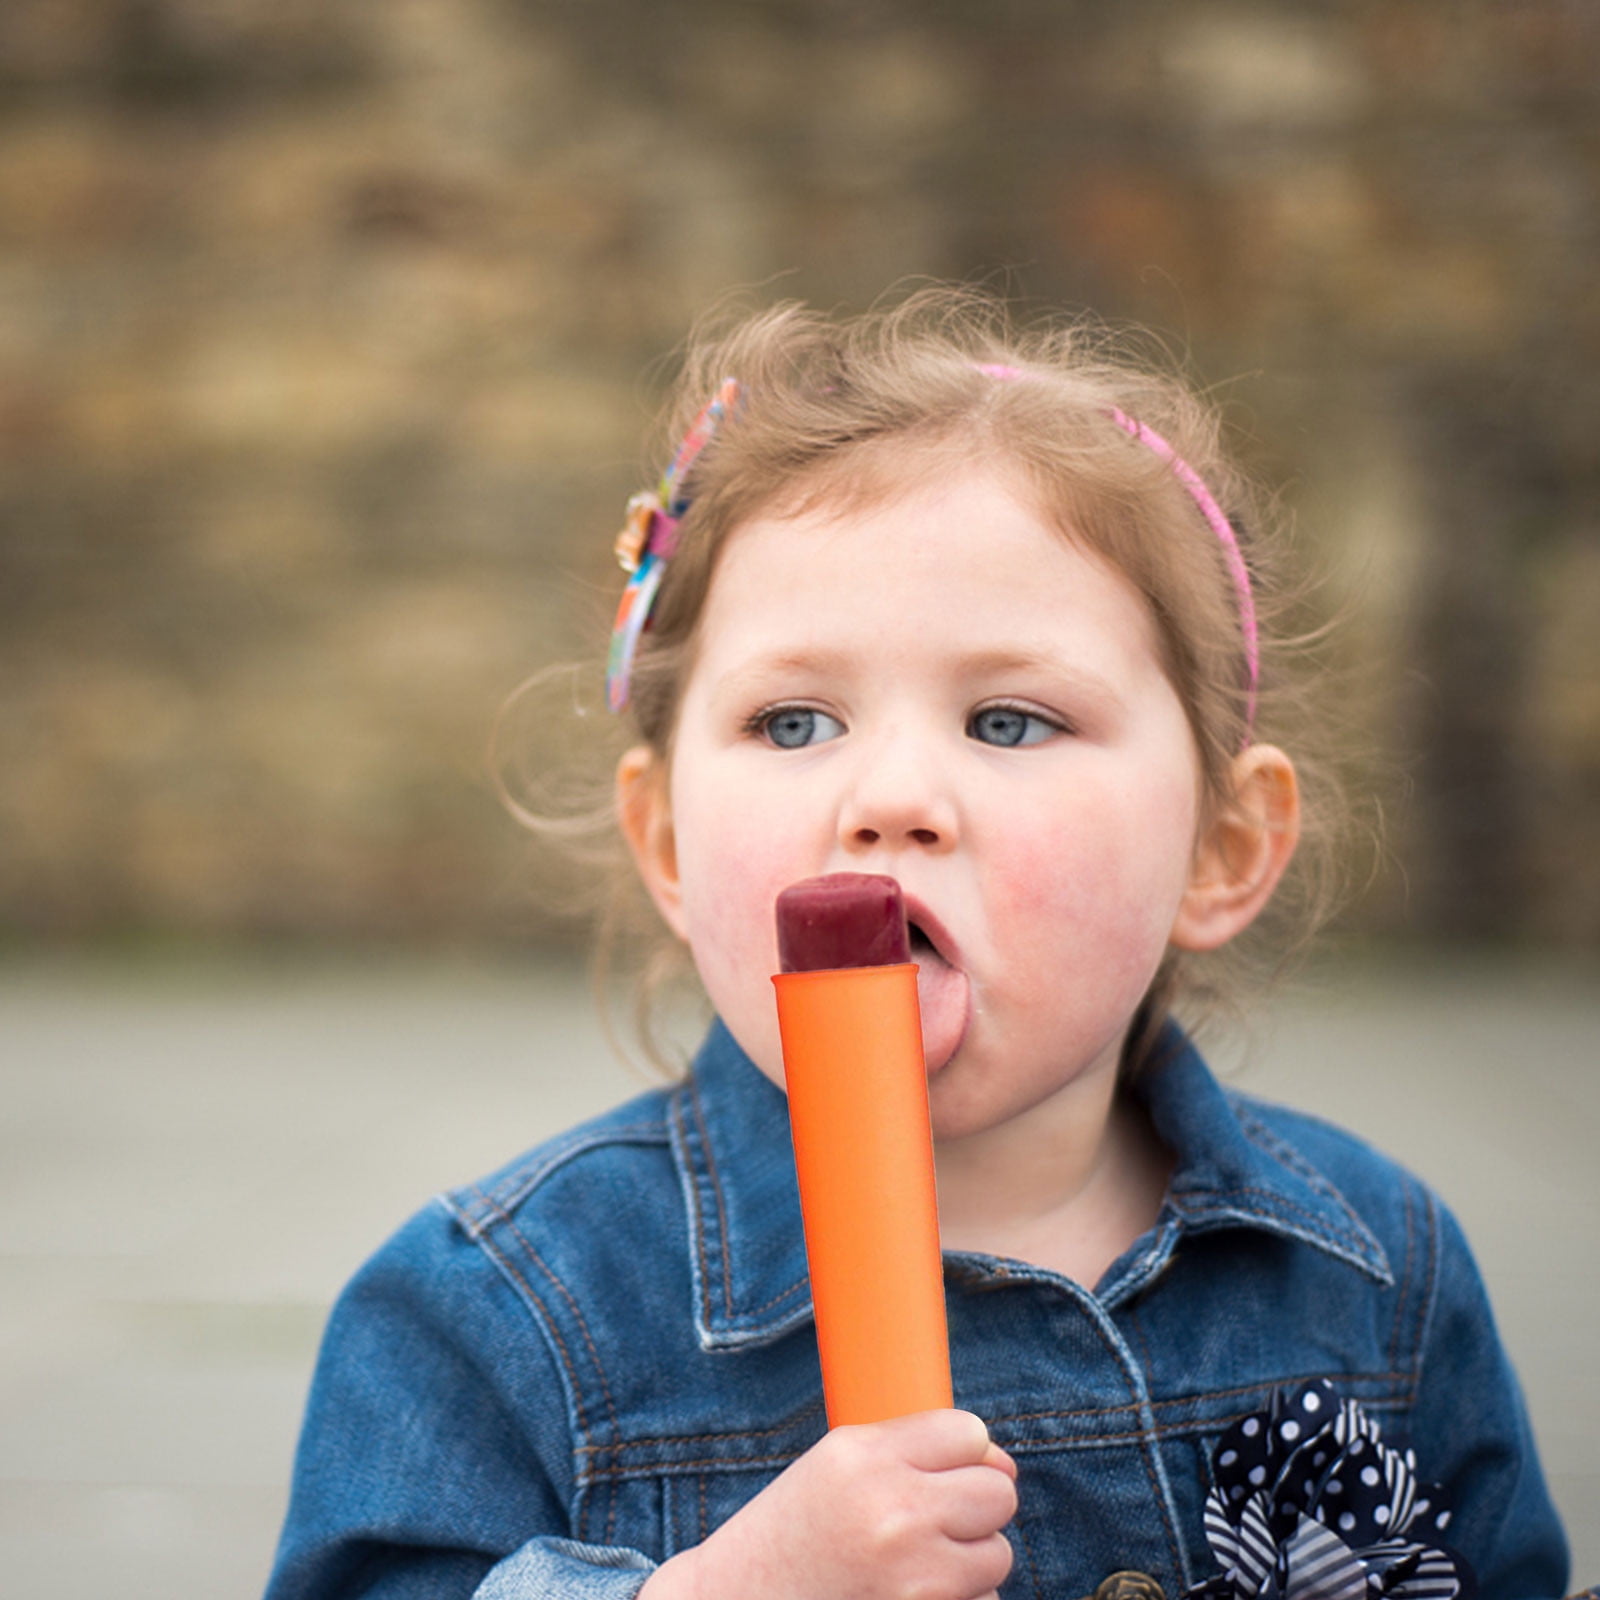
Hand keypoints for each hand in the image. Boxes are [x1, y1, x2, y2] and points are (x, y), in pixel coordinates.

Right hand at [640, 1409, 1016, 1599]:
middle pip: (997, 1492)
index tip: (951, 1468)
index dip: (968, 1452)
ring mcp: (913, 1576)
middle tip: (939, 1519)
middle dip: (979, 1505)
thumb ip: (910, 1449)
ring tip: (917, 1563)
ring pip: (998, 1554)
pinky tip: (914, 1596)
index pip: (969, 1433)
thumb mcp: (835, 1465)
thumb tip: (1004, 1464)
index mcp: (865, 1457)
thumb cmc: (793, 1532)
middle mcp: (894, 1512)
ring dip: (971, 1560)